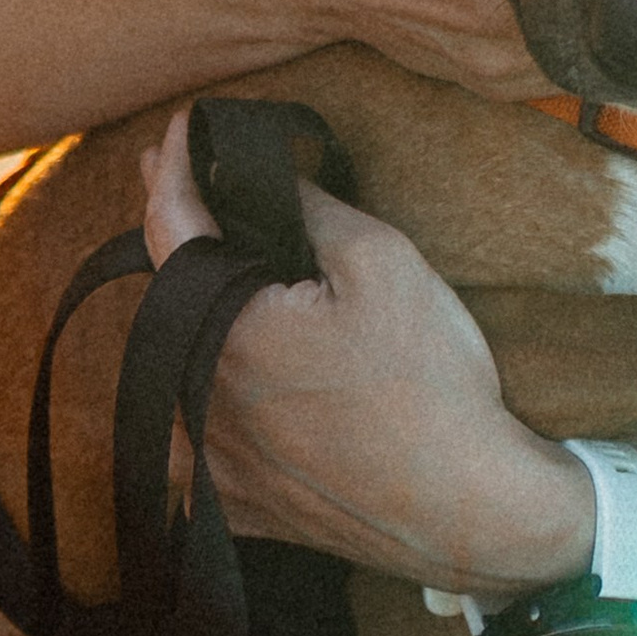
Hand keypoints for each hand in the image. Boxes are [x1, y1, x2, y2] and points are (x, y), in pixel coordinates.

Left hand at [137, 113, 592, 590]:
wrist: (470, 508)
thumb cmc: (431, 381)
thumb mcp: (383, 261)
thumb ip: (309, 207)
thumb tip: (264, 174)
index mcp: (222, 327)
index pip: (168, 224)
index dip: (172, 166)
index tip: (180, 128)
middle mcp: (197, 396)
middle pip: (167, 298)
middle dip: (178, 241)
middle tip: (187, 187)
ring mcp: (211, 461)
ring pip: (173, 369)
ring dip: (187, 323)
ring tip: (211, 282)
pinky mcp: (236, 506)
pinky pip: (194, 445)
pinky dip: (199, 406)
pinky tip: (220, 387)